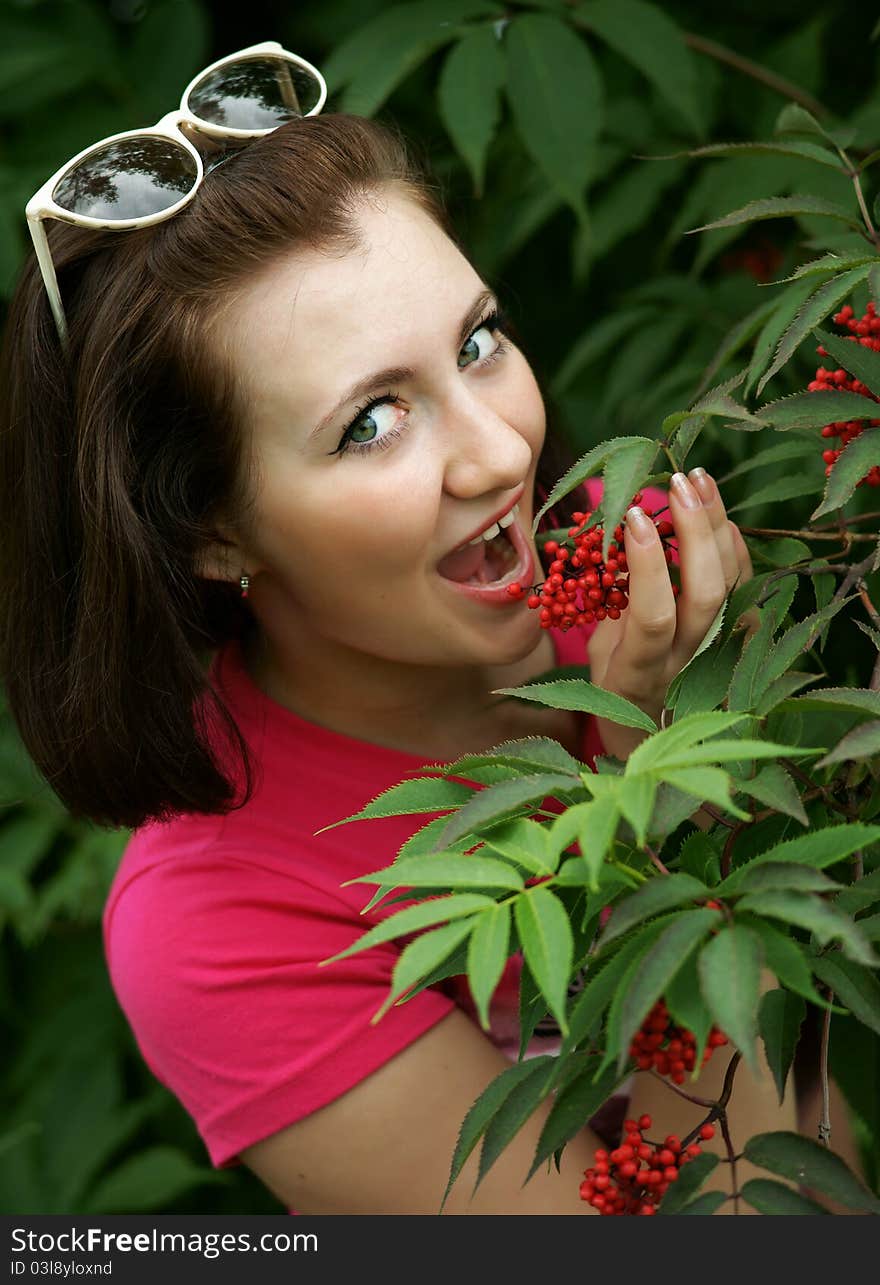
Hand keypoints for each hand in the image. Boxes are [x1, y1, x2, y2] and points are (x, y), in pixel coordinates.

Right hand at [587, 468, 757, 761]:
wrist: (655, 732)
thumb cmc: (615, 688)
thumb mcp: (600, 654)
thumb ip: (615, 607)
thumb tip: (620, 542)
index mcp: (640, 671)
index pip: (653, 616)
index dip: (647, 565)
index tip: (633, 517)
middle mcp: (688, 663)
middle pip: (708, 593)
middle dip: (695, 531)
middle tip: (677, 484)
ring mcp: (720, 652)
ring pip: (735, 583)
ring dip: (718, 525)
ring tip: (698, 480)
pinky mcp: (742, 640)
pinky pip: (748, 584)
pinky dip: (734, 543)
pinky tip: (716, 511)